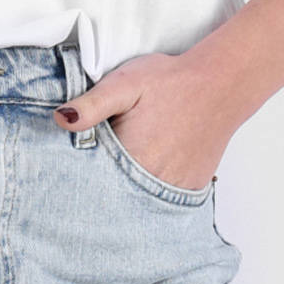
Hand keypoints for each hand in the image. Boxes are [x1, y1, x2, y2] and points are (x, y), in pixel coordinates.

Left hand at [52, 49, 249, 192]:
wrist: (222, 82)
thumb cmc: (171, 80)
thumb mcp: (124, 84)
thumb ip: (92, 105)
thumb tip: (61, 119)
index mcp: (130, 158)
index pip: (93, 184)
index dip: (82, 179)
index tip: (77, 172)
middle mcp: (153, 180)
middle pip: (115, 197)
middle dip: (104, 188)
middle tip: (102, 172)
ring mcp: (175, 187)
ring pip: (139, 202)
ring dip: (128, 192)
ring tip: (128, 169)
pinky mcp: (191, 187)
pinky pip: (164, 200)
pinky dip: (151, 192)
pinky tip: (148, 173)